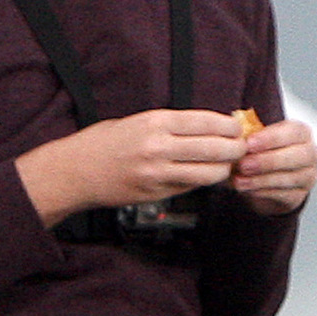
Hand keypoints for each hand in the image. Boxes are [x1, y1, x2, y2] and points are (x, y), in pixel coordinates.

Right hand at [15, 109, 245, 224]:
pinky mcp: (155, 193)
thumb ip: (171, 125)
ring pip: (208, 173)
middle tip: (242, 149)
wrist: (75, 171)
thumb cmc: (104, 142)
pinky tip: (206, 177)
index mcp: (155, 122)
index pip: (206, 121)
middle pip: (214, 148)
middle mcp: (158, 146)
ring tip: (227, 166)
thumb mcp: (137, 121)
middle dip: (235, 149)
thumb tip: (208, 126)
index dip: (229, 126)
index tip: (238, 128)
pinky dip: (202, 182)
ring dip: (223, 170)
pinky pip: (190, 187)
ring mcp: (157, 173)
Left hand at [232, 117, 315, 215]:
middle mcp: (310, 153)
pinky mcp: (299, 196)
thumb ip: (250, 137)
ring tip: (239, 181)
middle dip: (268, 161)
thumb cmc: (260, 151)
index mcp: (301, 132)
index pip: (293, 132)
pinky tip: (247, 189)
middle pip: (297, 156)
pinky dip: (263, 192)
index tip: (248, 143)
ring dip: (262, 179)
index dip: (271, 138)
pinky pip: (284, 195)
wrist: (265, 179)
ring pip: (290, 178)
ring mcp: (308, 176)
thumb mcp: (256, 140)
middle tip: (244, 164)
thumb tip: (236, 140)